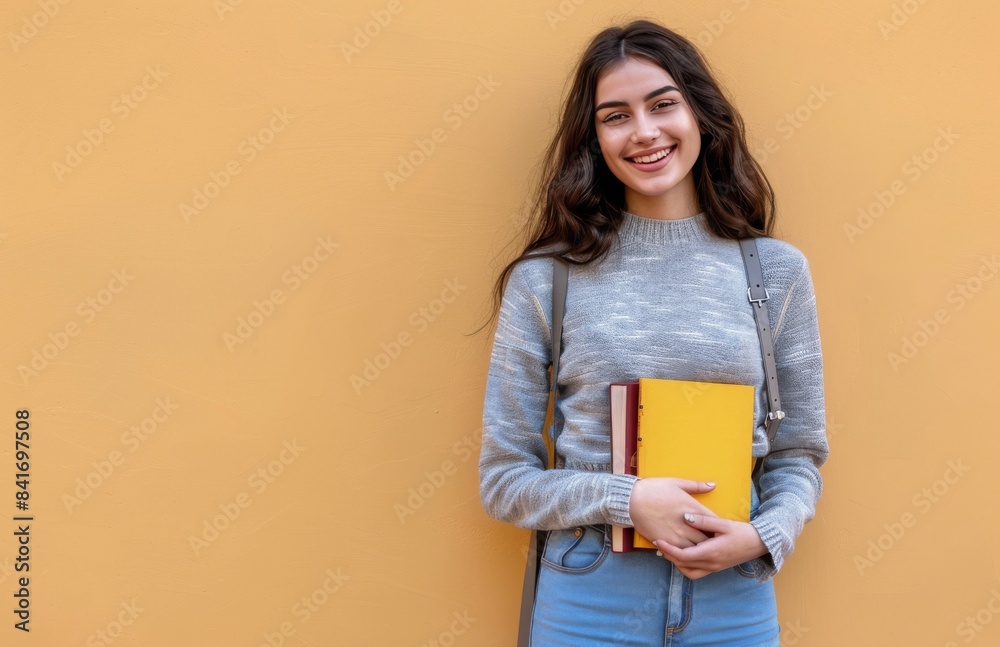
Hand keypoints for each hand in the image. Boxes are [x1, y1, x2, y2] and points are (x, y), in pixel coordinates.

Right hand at [628, 478, 718, 547]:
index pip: (714, 521)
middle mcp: (688, 524)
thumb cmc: (654, 489)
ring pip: (697, 549)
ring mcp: (678, 535)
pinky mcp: (667, 543)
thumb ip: (697, 486)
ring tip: (702, 548)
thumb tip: (713, 485)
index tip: (719, 528)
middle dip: (712, 540)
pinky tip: (687, 550)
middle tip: (713, 540)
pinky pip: (682, 553)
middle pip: (709, 538)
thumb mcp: (676, 483)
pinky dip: (686, 553)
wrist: (631, 500)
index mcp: (693, 507)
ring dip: (700, 549)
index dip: (718, 526)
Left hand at [652, 513, 767, 578]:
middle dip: (668, 555)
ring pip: (689, 572)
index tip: (658, 541)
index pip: (684, 555)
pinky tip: (682, 556)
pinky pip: (696, 572)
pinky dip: (686, 566)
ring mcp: (714, 568)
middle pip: (683, 564)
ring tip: (668, 551)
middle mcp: (711, 564)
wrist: (759, 544)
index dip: (668, 549)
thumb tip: (685, 517)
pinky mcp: (716, 568)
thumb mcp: (723, 523)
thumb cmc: (742, 532)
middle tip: (658, 544)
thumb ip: (703, 521)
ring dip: (676, 563)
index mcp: (711, 552)